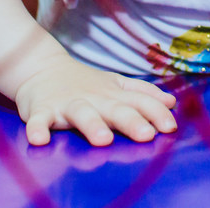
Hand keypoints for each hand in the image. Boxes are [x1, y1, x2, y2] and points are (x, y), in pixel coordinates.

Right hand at [14, 55, 176, 145]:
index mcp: (113, 94)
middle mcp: (93, 99)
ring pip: (81, 114)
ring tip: (104, 140)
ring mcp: (66, 104)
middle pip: (115, 110)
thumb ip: (143, 93)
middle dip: (131, 121)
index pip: (139, 101)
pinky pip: (38, 120)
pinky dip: (37, 129)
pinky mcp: (41, 110)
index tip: (170, 127)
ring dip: (92, 125)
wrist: (40, 68)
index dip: (156, 113)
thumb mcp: (116, 84)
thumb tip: (172, 102)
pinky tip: (39, 140)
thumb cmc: (84, 82)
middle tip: (146, 135)